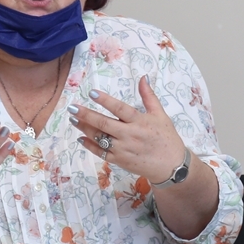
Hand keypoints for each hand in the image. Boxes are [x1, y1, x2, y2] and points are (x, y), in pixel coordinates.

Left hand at [70, 76, 190, 182]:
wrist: (171, 165)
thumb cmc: (166, 138)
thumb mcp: (160, 114)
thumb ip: (149, 96)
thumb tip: (143, 77)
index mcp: (140, 121)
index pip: (120, 109)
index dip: (105, 101)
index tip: (92, 93)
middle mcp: (130, 135)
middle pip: (104, 123)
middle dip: (86, 115)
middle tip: (72, 107)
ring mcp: (123, 149)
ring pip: (99, 137)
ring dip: (84, 128)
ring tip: (73, 119)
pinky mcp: (119, 160)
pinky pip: (100, 152)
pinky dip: (89, 145)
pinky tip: (81, 137)